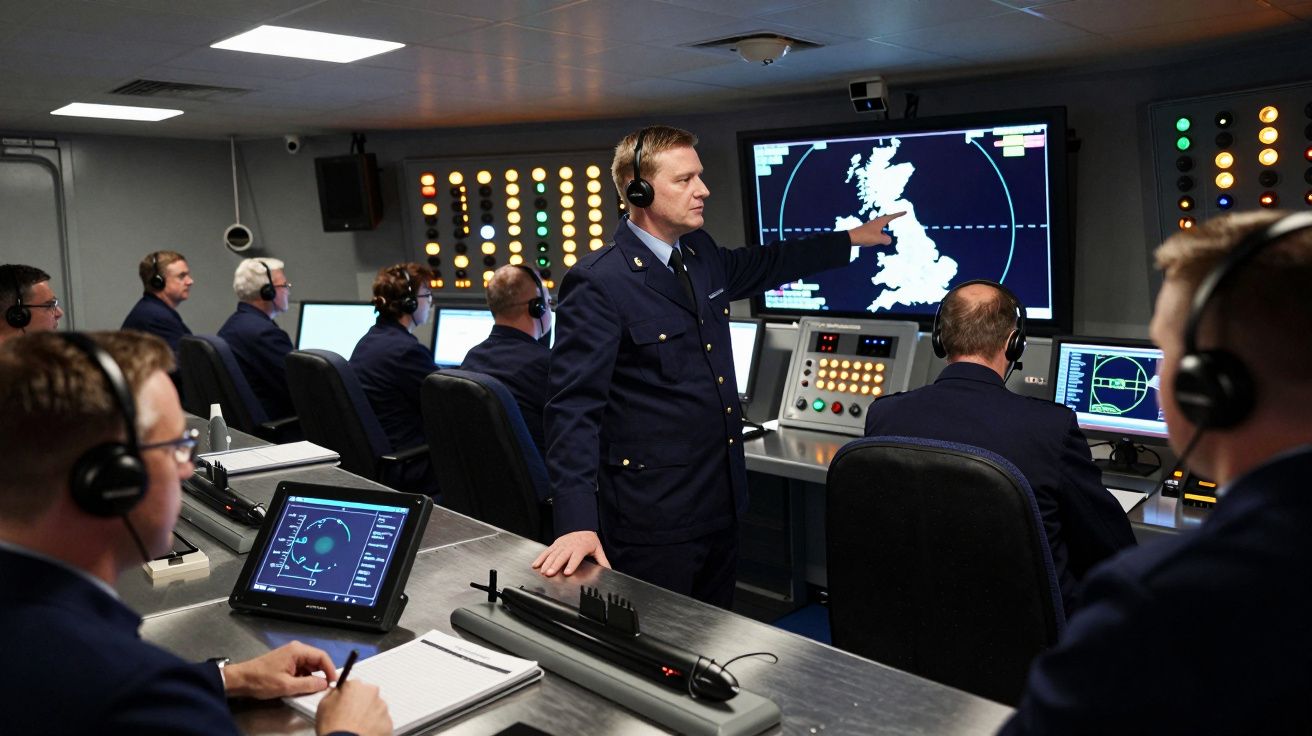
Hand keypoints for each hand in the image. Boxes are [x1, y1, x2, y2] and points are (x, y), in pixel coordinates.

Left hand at [222, 641, 336, 699]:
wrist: (240, 680)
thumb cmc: (261, 681)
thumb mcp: (286, 686)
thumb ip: (308, 684)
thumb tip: (324, 684)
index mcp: (297, 651)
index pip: (322, 657)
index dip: (330, 670)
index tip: (334, 682)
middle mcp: (296, 650)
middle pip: (317, 660)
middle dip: (321, 674)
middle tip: (324, 688)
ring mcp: (291, 655)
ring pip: (309, 666)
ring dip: (312, 677)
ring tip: (311, 689)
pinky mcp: (286, 662)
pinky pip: (301, 669)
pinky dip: (304, 678)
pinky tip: (300, 687)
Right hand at [316, 681, 391, 735]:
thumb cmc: (334, 727)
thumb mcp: (323, 705)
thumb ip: (332, 693)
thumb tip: (336, 691)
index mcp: (356, 686)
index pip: (353, 686)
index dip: (347, 697)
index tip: (345, 704)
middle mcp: (372, 694)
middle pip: (367, 696)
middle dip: (360, 705)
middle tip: (350, 718)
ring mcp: (382, 708)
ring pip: (376, 709)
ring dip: (369, 715)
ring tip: (357, 727)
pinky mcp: (388, 722)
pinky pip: (382, 722)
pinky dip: (375, 727)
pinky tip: (364, 732)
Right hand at [532, 530, 610, 576]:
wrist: (581, 526)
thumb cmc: (589, 540)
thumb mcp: (598, 549)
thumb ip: (602, 560)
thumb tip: (609, 570)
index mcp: (581, 547)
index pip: (576, 556)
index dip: (572, 564)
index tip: (567, 572)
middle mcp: (570, 546)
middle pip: (562, 556)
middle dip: (555, 565)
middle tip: (550, 574)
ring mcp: (561, 545)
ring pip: (553, 554)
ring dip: (547, 563)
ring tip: (543, 571)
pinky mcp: (555, 545)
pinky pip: (547, 551)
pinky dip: (540, 558)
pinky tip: (536, 565)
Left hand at [846, 210, 905, 246]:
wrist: (851, 237)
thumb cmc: (865, 237)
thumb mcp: (878, 239)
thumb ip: (886, 240)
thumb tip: (888, 240)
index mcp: (880, 222)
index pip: (892, 217)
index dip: (899, 215)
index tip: (905, 212)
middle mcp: (876, 222)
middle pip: (886, 220)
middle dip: (892, 219)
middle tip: (899, 215)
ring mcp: (871, 226)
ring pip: (881, 228)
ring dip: (884, 233)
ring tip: (883, 240)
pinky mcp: (867, 231)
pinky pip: (876, 233)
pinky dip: (878, 236)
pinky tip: (875, 241)